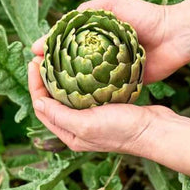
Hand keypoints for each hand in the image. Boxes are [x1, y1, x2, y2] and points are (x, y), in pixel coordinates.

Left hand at [28, 56, 189, 183]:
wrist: (155, 129)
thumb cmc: (122, 130)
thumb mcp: (87, 124)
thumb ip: (60, 115)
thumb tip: (38, 102)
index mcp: (69, 133)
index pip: (42, 106)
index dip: (35, 84)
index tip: (34, 62)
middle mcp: (76, 126)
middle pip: (52, 99)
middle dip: (44, 78)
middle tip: (41, 56)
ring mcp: (90, 116)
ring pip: (67, 94)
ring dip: (59, 77)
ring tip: (55, 57)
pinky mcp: (103, 107)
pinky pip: (83, 91)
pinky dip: (77, 78)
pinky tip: (78, 65)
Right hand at [32, 0, 187, 82]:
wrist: (175, 36)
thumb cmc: (145, 16)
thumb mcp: (114, 3)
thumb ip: (91, 9)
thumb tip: (64, 20)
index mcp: (95, 34)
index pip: (65, 40)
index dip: (48, 46)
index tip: (34, 52)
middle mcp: (100, 52)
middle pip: (70, 60)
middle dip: (51, 66)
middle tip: (36, 72)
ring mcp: (109, 68)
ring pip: (82, 77)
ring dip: (65, 83)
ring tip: (48, 88)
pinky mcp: (122, 82)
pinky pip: (101, 89)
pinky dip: (87, 94)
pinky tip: (72, 99)